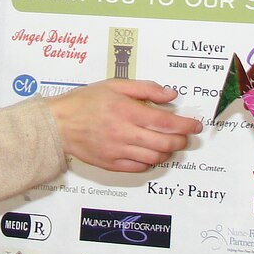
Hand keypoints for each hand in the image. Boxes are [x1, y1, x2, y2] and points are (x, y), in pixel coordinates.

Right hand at [45, 78, 201, 172]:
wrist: (58, 124)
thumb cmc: (84, 102)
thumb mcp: (115, 85)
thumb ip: (145, 89)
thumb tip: (170, 95)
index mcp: (127, 111)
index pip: (166, 122)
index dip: (185, 125)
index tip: (195, 125)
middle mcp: (124, 133)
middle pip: (164, 143)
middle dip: (181, 141)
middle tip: (185, 136)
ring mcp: (118, 151)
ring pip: (154, 157)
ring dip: (168, 152)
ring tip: (169, 144)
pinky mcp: (111, 164)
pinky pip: (139, 167)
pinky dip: (150, 161)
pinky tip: (150, 153)